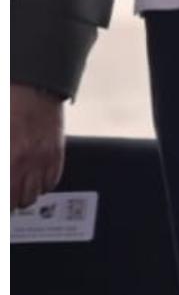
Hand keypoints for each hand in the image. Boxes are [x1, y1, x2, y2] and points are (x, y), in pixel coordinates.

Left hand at [11, 84, 66, 209]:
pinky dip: (43, 186)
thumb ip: (3, 160)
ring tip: (18, 192)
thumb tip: (5, 173)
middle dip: (10, 203)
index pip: (6, 195)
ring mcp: (42, 158)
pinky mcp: (56, 153)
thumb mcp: (1, 136)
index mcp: (6, 157)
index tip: (5, 207)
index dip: (5, 206)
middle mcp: (23, 161)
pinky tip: (34, 180)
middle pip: (17, 202)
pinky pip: (52, 182)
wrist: (34, 87)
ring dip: (24, 197)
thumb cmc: (8, 107)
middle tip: (8, 198)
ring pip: (33, 196)